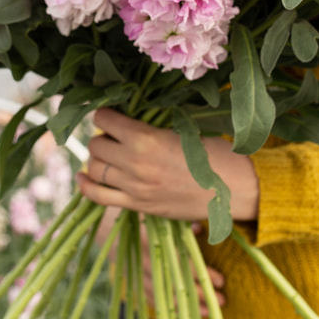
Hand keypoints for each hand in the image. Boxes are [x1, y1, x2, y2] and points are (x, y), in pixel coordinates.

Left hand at [76, 108, 259, 221]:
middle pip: (96, 144)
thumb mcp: (185, 129)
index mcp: (147, 139)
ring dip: (97, 158)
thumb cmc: (215, 154)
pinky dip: (86, 184)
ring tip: (108, 152)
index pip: (106, 119)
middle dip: (102, 136)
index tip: (111, 112)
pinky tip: (84, 176)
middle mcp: (135, 164)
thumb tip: (128, 112)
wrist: (234, 190)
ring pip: (95, 168)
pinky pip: (98, 196)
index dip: (106, 113)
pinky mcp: (138, 205)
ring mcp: (135, 188)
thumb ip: (153, 124)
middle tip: (114, 134)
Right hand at [93, 206, 225, 315]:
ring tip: (206, 313)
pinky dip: (165, 306)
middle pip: (175, 282)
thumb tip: (199, 230)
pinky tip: (181, 315)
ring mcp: (135, 271)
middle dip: (200, 294)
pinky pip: (149, 296)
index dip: (202, 274)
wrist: (102, 218)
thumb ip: (178, 221)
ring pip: (163, 294)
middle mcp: (143, 259)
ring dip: (186, 306)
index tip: (221, 282)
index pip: (182, 262)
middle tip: (221, 301)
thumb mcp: (157, 211)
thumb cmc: (136, 211)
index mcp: (151, 240)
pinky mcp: (130, 278)